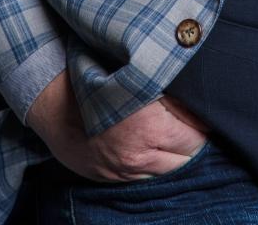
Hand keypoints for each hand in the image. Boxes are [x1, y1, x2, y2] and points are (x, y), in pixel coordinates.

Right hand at [25, 68, 210, 181]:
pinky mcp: (113, 178)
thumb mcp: (133, 78)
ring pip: (170, 170)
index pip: (195, 133)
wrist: (52, 104)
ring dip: (177, 154)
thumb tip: (194, 88)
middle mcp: (140, 155)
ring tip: (178, 135)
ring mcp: (125, 171)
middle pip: (187, 155)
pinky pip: (147, 178)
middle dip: (194, 138)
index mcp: (149, 127)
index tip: (205, 109)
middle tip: (196, 122)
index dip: (203, 120)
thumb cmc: (94, 81)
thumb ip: (166, 87)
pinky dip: (156, 165)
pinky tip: (156, 148)